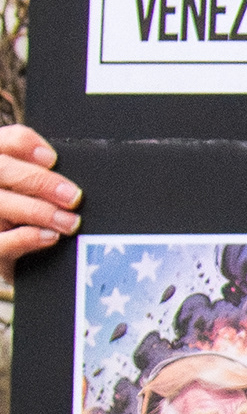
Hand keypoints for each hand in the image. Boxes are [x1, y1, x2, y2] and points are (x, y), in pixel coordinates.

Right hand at [0, 125, 79, 264]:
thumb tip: (60, 172)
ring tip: (69, 222)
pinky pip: (0, 242)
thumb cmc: (20, 226)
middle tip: (72, 197)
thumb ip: (38, 179)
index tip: (52, 159)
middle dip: (40, 180)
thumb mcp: (28, 197)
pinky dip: (27, 237)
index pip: (3, 142)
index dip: (24, 144)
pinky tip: (49, 237)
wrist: (2, 271)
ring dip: (39, 210)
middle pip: (1, 168)